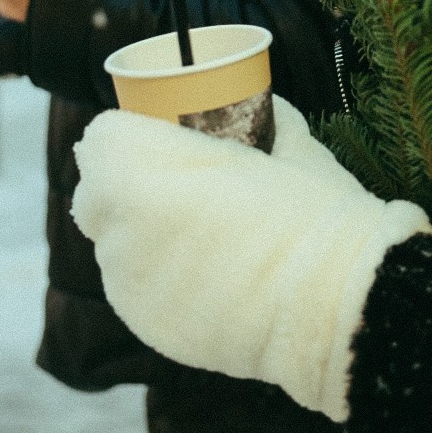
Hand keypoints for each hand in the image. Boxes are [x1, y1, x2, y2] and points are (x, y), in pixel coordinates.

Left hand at [72, 97, 431, 421]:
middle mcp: (120, 227)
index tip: (155, 135)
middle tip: (170, 182)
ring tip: (193, 234)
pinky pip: (136, 289)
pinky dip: (158, 278)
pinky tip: (201, 275)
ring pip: (113, 246)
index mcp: (142, 170)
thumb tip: (256, 106)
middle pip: (96, 195)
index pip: (100, 140)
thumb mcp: (286, 140)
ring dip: (139, 234)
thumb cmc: (311, 209)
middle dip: (124, 185)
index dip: (127, 134)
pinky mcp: (147, 327)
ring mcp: (130, 284)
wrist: (335, 302)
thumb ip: (255, 119)